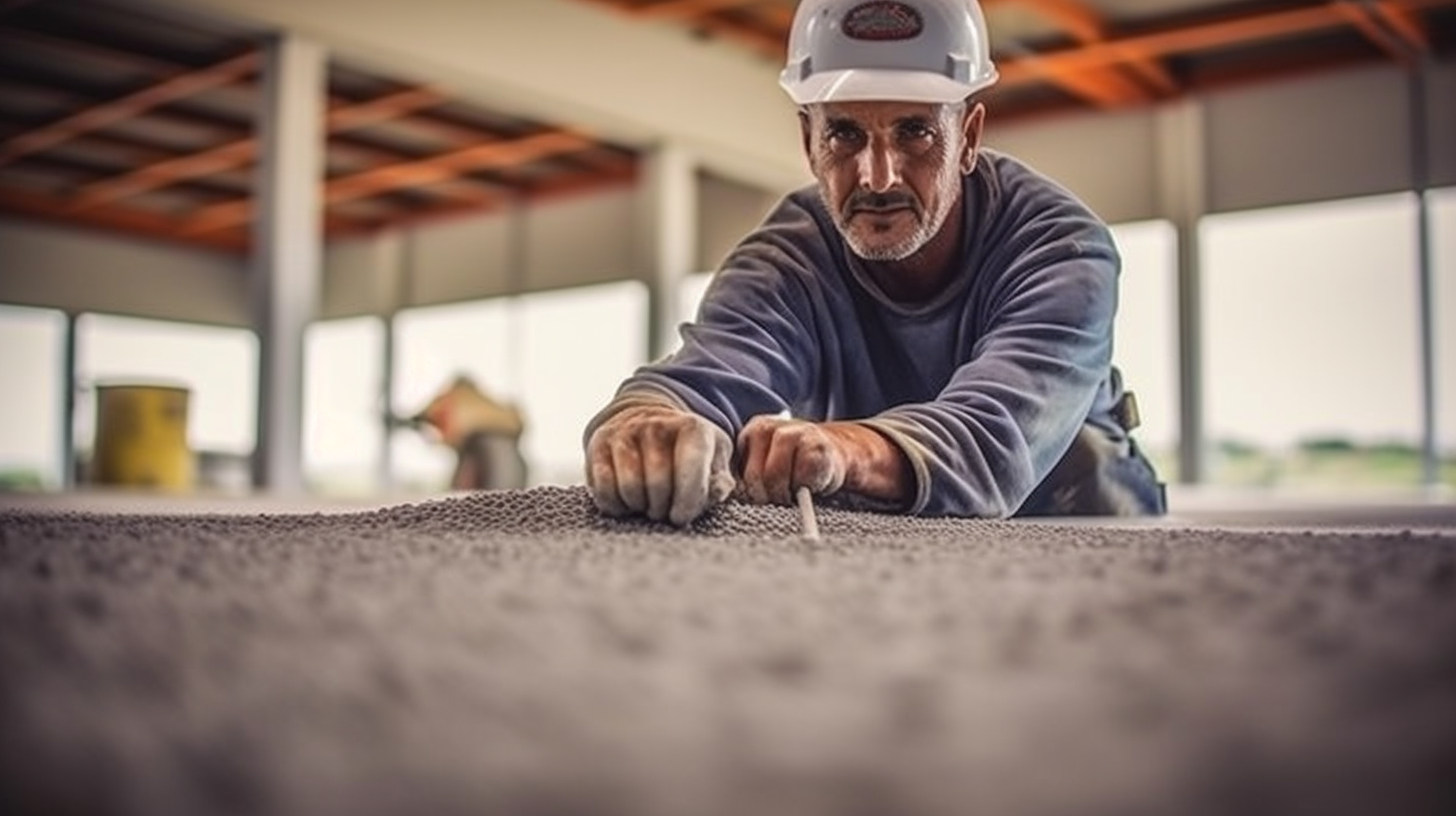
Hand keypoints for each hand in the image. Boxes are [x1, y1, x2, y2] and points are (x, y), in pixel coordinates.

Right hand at [585, 404, 735, 525]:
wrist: (647, 425)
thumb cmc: (686, 454)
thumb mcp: (713, 462)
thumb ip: (719, 482)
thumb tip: (715, 493)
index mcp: (692, 427)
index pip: (691, 467)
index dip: (688, 501)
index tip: (682, 517)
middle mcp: (656, 424)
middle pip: (658, 483)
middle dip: (662, 508)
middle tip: (664, 511)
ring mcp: (625, 432)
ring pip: (630, 487)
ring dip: (640, 507)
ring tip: (648, 504)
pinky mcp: (599, 444)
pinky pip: (603, 488)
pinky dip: (616, 505)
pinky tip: (627, 502)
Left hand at [737, 416, 913, 507]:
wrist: (833, 452)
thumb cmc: (793, 465)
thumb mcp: (765, 464)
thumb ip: (748, 475)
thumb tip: (735, 496)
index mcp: (753, 430)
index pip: (737, 470)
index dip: (748, 491)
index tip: (760, 497)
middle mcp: (770, 427)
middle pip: (754, 476)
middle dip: (766, 495)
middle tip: (780, 498)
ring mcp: (795, 432)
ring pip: (775, 478)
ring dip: (784, 493)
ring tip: (793, 490)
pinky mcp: (818, 447)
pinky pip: (802, 479)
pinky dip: (806, 488)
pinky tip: (810, 482)